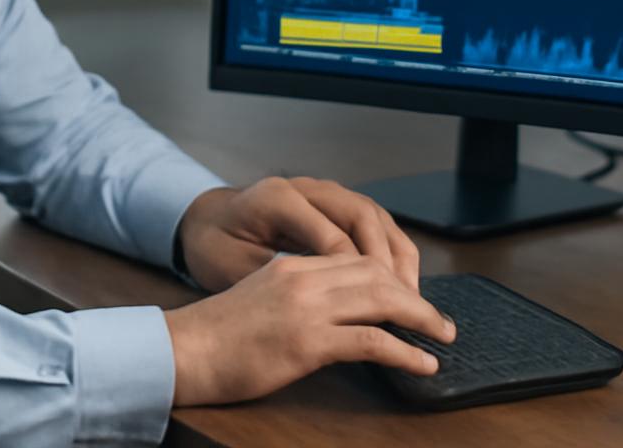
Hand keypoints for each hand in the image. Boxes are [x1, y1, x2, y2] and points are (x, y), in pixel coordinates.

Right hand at [164, 253, 455, 405]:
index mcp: (293, 266)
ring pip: (382, 299)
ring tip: (441, 336)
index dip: (393, 278)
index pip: (357, 259)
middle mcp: (304, 278)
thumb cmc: (215, 337)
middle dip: (416, 296)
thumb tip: (336, 318)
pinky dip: (404, 352)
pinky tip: (422, 363)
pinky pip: (371, 341)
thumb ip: (298, 299)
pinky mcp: (307, 342)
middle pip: (377, 273)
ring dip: (420, 318)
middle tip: (439, 320)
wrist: (181, 352)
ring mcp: (307, 309)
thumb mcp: (261, 301)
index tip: (412, 299)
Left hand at [176, 176, 420, 291]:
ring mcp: (323, 192)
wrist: (201, 219)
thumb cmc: (213, 245)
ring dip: (397, 256)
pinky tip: (398, 282)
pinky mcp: (331, 203)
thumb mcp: (230, 266)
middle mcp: (308, 188)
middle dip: (390, 262)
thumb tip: (321, 304)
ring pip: (375, 217)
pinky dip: (389, 249)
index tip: (381, 309)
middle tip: (409, 303)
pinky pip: (371, 222)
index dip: (362, 273)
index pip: (335, 235)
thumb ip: (276, 278)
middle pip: (365, 217)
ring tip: (412, 297)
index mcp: (280, 199)